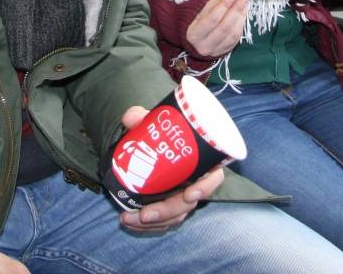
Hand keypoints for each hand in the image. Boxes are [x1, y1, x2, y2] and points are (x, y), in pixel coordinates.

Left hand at [115, 107, 225, 231]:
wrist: (152, 141)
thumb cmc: (162, 131)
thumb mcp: (153, 121)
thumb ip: (142, 116)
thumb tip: (131, 117)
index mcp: (202, 161)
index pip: (213, 178)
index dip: (204, 188)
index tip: (189, 195)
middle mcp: (195, 182)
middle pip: (188, 204)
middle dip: (167, 212)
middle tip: (145, 214)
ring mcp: (182, 196)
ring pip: (174, 216)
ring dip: (153, 222)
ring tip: (128, 219)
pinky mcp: (169, 205)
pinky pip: (164, 220)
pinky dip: (147, 225)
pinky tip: (129, 222)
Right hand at [185, 0, 248, 56]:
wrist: (196, 40)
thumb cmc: (198, 22)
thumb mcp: (200, 10)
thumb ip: (215, 3)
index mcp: (194, 34)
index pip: (211, 19)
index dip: (224, 6)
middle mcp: (204, 45)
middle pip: (224, 27)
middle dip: (236, 10)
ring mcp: (215, 51)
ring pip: (232, 34)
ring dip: (241, 17)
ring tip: (245, 4)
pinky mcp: (224, 52)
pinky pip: (236, 38)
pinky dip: (241, 25)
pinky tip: (243, 14)